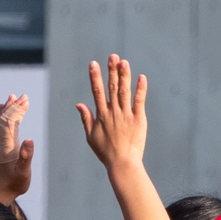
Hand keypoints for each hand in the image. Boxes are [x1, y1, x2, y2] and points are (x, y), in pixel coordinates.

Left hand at [0, 94, 33, 201]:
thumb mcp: (23, 173)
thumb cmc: (13, 184)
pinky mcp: (2, 147)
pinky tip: (5, 111)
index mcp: (6, 146)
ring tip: (13, 97)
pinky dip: (4, 116)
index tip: (24, 100)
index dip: (16, 110)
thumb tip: (30, 139)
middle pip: (4, 119)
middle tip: (23, 96)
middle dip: (14, 106)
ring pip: (1, 122)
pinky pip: (1, 127)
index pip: (9, 123)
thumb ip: (26, 157)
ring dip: (8, 109)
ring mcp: (0, 144)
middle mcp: (0, 143)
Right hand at [77, 55, 148, 169]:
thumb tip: (79, 104)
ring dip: (124, 75)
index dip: (95, 77)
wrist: (122, 163)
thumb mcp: (91, 136)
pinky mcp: (139, 119)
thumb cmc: (106, 152)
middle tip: (112, 56)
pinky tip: (141, 77)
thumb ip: (86, 118)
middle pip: (112, 87)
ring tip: (124, 62)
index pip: (96, 91)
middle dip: (111, 71)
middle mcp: (113, 112)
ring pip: (124, 91)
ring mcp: (126, 115)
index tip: (93, 64)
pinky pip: (139, 101)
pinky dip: (140, 89)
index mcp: (101, 115)